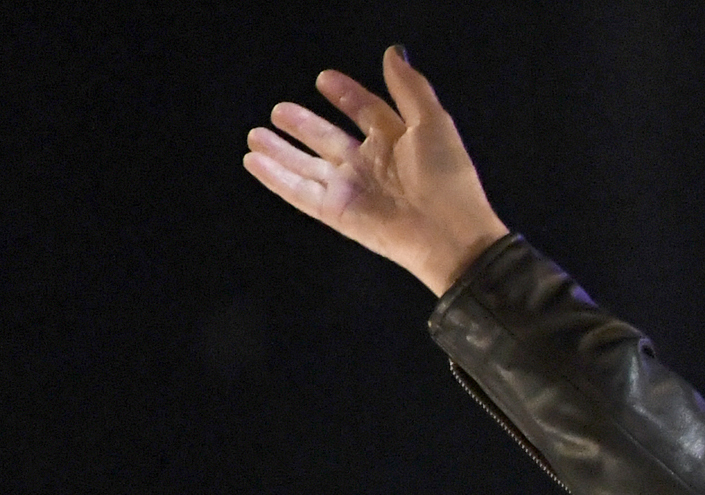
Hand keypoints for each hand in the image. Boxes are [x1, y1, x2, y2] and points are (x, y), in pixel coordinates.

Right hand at [243, 47, 507, 294]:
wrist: (451, 234)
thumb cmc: (447, 178)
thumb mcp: (432, 123)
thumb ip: (410, 88)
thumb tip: (392, 52)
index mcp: (397, 142)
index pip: (366, 112)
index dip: (346, 95)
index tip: (324, 79)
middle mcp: (371, 165)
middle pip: (330, 140)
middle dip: (304, 125)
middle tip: (279, 110)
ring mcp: (353, 190)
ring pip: (308, 166)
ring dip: (281, 151)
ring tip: (255, 135)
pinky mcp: (339, 212)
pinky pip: (301, 193)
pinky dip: (276, 177)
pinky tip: (254, 161)